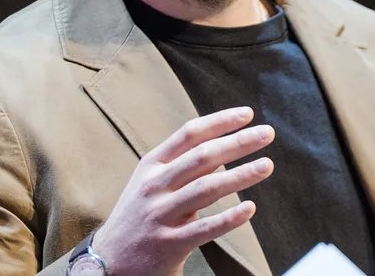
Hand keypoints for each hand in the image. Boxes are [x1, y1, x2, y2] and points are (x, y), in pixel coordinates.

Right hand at [91, 106, 273, 275]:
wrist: (107, 261)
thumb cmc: (137, 216)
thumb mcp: (150, 183)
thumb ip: (181, 167)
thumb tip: (223, 149)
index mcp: (151, 165)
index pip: (189, 134)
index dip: (220, 122)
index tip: (247, 114)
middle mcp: (155, 186)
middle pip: (202, 156)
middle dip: (238, 142)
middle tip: (267, 134)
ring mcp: (161, 215)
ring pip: (206, 189)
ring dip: (240, 175)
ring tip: (266, 166)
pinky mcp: (169, 244)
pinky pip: (205, 228)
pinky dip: (229, 218)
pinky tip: (250, 208)